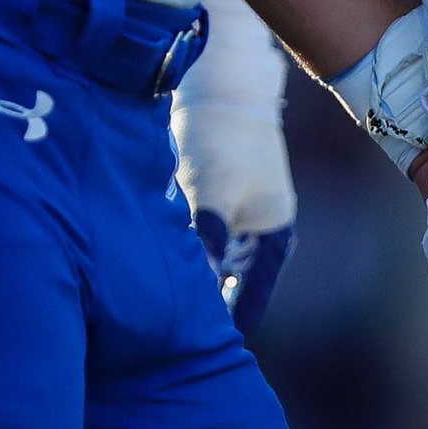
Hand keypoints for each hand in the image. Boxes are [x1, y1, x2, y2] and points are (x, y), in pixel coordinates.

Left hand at [171, 0, 296, 336]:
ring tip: (157, 302)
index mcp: (274, 233)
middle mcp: (259, 226)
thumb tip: (195, 292)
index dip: (229, 321)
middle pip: (231, 279)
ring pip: (211, 257)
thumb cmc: (225, 137)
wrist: (222, 79)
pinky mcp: (214, 193)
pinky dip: (180, 247)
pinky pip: (196, 235)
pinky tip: (153, 259)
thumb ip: (204, 245)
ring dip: (190, 273)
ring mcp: (238, 210)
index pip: (251, 293)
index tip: (204, 349)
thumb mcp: (212, 194)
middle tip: (170, 333)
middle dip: (206, 301)